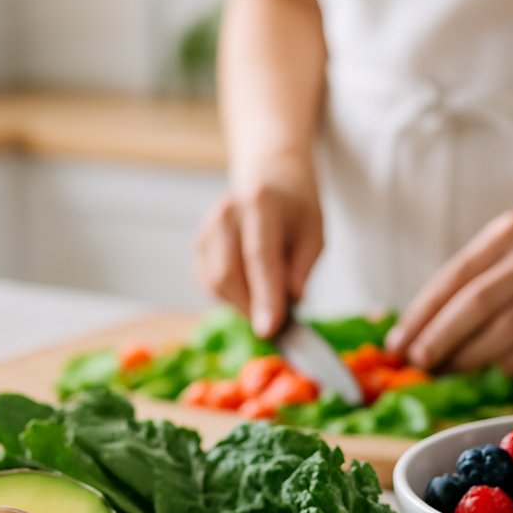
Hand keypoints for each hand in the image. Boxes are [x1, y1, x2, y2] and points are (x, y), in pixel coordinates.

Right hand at [194, 174, 322, 336]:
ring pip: (216, 284)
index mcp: (260, 203)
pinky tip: (251, 287)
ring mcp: (206, 229)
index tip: (270, 330)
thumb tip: (290, 301)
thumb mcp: (314, 234)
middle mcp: (225, 213)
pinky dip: (232, 297)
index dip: (264, 296)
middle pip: (228, 274)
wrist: (267, 182)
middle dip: (251, 308)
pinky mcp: (197, 247)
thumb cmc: (295, 212)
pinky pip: (209, 285)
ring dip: (243, 303)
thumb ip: (302, 267)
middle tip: (278, 323)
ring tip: (268, 296)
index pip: (259, 257)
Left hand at [385, 200, 512, 374]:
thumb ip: (479, 271)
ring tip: (449, 373)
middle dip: (440, 339)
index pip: (453, 278)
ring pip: (508, 331)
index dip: (421, 315)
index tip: (398, 343)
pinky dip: (512, 365)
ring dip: (472, 359)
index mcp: (508, 232)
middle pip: (476, 305)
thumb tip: (427, 322)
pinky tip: (492, 374)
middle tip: (419, 365)